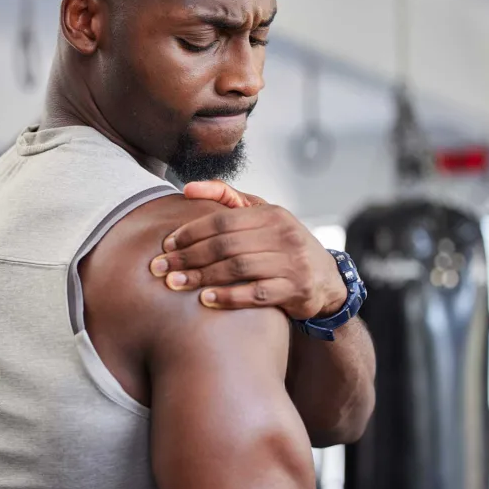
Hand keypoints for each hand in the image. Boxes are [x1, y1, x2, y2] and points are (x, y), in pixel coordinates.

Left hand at [150, 180, 347, 320]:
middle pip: (225, 245)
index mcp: (271, 214)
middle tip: (161, 269)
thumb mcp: (263, 216)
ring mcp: (291, 263)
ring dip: (202, 277)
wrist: (326, 279)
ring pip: (238, 268)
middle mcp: (284, 235)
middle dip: (188, 257)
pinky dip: (230, 297)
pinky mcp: (296, 290)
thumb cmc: (282, 245)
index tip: (167, 245)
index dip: (191, 232)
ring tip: (175, 284)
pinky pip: (257, 294)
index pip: (222, 219)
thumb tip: (187, 188)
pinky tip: (206, 300)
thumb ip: (226, 198)